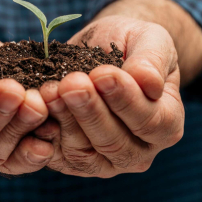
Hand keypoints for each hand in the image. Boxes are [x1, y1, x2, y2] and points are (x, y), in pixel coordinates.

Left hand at [35, 16, 183, 176]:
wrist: (103, 48)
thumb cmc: (130, 45)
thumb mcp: (149, 40)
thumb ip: (151, 61)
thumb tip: (149, 83)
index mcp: (165, 125)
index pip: (149, 121)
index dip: (124, 99)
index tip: (103, 74)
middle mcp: (137, 151)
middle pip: (113, 142)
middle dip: (89, 111)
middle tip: (71, 83)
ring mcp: (103, 161)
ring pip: (82, 152)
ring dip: (64, 119)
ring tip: (50, 89)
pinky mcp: (71, 159)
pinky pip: (55, 154)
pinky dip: (43, 133)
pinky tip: (35, 107)